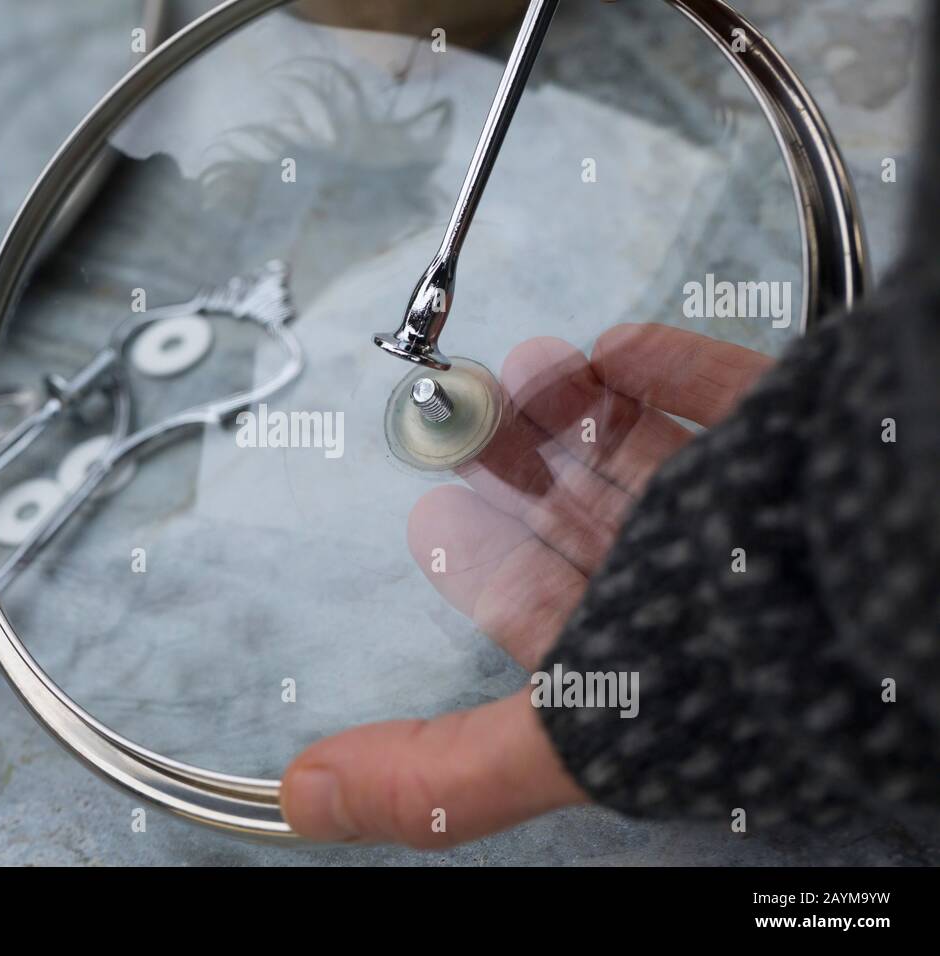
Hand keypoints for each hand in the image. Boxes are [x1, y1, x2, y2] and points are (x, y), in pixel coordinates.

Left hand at [281, 323, 775, 845]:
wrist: (894, 573)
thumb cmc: (747, 666)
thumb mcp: (564, 733)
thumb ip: (437, 776)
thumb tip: (304, 802)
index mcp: (642, 657)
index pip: (545, 610)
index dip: (483, 568)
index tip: (431, 521)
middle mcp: (694, 589)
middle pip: (585, 520)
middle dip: (517, 470)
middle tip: (456, 425)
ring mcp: (751, 510)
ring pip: (646, 453)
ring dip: (576, 411)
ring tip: (518, 372)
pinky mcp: (797, 437)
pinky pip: (725, 390)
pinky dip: (665, 364)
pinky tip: (614, 347)